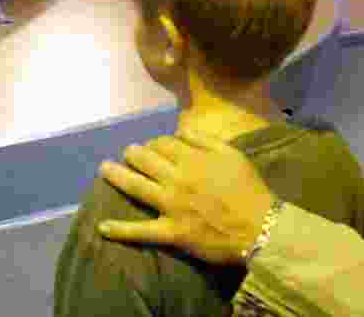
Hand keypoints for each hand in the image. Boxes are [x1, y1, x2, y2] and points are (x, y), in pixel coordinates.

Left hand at [96, 130, 275, 265]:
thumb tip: (178, 131)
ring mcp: (171, 206)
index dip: (154, 143)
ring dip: (116, 176)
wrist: (261, 228)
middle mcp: (176, 180)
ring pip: (136, 187)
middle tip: (127, 153)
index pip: (162, 144)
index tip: (154, 146)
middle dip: (132, 154)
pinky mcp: (172, 232)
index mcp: (191, 159)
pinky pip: (142, 231)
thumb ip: (204, 140)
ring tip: (104, 169)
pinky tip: (102, 227)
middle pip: (144, 160)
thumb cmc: (249, 190)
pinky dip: (121, 230)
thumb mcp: (232, 154)